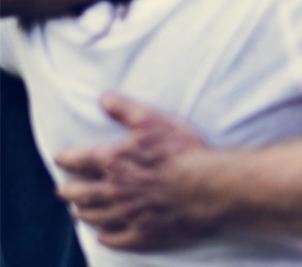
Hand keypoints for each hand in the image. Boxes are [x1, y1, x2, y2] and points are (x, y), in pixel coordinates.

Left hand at [55, 94, 214, 249]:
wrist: (205, 186)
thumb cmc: (181, 151)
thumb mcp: (154, 121)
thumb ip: (126, 109)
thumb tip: (104, 98)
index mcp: (113, 162)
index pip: (79, 160)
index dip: (66, 158)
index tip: (60, 158)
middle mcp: (113, 190)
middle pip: (80, 193)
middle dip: (68, 191)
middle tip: (63, 190)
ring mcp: (126, 214)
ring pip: (95, 217)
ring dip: (85, 214)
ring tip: (78, 213)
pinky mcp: (143, 232)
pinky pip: (118, 239)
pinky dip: (107, 238)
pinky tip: (104, 237)